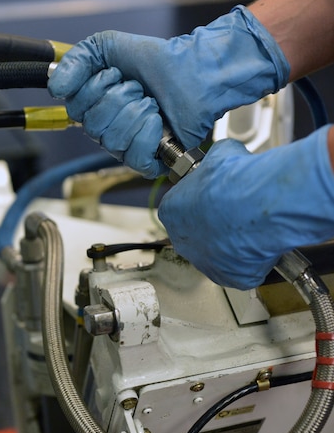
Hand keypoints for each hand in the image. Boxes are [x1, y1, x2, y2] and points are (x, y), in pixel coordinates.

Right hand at [48, 5, 288, 177]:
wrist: (194, 73)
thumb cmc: (157, 61)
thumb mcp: (109, 46)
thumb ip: (77, 59)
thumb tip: (55, 88)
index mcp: (94, 106)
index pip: (75, 109)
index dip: (95, 89)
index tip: (116, 74)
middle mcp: (107, 129)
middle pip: (93, 126)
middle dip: (120, 99)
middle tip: (139, 89)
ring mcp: (126, 147)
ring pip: (113, 140)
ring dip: (137, 113)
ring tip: (152, 103)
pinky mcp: (148, 160)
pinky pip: (134, 157)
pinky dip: (148, 135)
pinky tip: (159, 123)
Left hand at [158, 125, 333, 288]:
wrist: (261, 203)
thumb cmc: (237, 181)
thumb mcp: (220, 155)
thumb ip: (214, 163)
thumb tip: (223, 159)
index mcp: (172, 212)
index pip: (181, 208)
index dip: (203, 201)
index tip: (218, 196)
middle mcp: (183, 242)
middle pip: (198, 234)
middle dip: (216, 225)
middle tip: (237, 212)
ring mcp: (206, 263)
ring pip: (219, 254)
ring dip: (233, 243)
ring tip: (252, 227)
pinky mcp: (232, 277)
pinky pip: (242, 270)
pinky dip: (253, 260)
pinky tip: (262, 243)